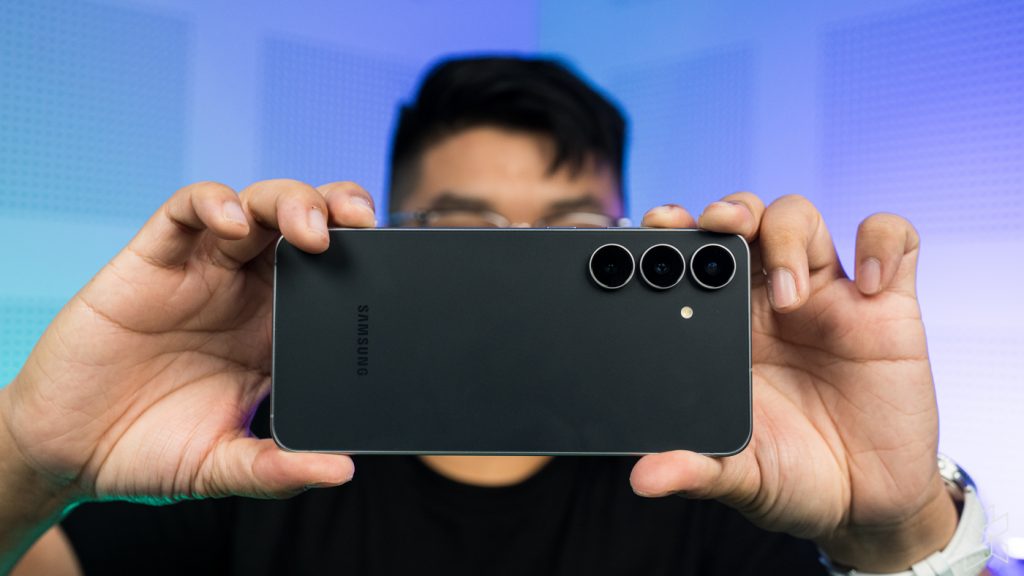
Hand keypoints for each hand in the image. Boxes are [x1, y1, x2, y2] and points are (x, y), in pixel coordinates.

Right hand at [0, 179, 376, 504]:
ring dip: (291, 202)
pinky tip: (233, 223)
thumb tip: (340, 469)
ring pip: (258, 205)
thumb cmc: (151, 451)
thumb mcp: (223, 466)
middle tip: (361, 225)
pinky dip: (215, 204)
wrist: (69, 451)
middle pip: (305, 226)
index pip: (334, 276)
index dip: (366, 259)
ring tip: (309, 230)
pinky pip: (187, 210)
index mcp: (278, 331)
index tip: (399, 265)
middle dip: (338, 212)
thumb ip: (275, 469)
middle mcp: (249, 292)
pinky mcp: (152, 259)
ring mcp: (202, 270)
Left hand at [631, 195, 957, 570]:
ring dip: (788, 236)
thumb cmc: (791, 477)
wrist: (865, 504)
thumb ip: (695, 471)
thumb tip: (642, 480)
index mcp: (722, 327)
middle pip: (743, 219)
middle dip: (728, 210)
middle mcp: (769, 301)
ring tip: (790, 295)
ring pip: (801, 217)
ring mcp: (829, 297)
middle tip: (719, 228)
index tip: (657, 226)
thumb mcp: (739, 476)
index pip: (691, 257)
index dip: (673, 230)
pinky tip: (871, 285)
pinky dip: (884, 243)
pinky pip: (893, 241)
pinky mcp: (888, 307)